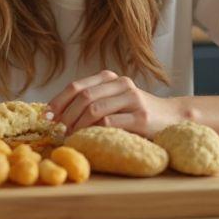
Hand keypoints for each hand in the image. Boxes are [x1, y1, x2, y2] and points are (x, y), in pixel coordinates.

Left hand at [46, 70, 183, 138]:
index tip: (46, 115)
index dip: (59, 100)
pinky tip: (89, 139)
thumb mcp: (115, 100)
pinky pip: (111, 123)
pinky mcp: (141, 117)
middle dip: (66, 115)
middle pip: (84, 96)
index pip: (77, 86)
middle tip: (58, 130)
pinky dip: (94, 132)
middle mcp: (122, 84)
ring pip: (95, 109)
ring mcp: (133, 99)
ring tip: (71, 136)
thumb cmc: (136, 111)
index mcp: (111, 78)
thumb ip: (93, 101)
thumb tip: (57, 114)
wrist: (171, 116)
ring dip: (78, 125)